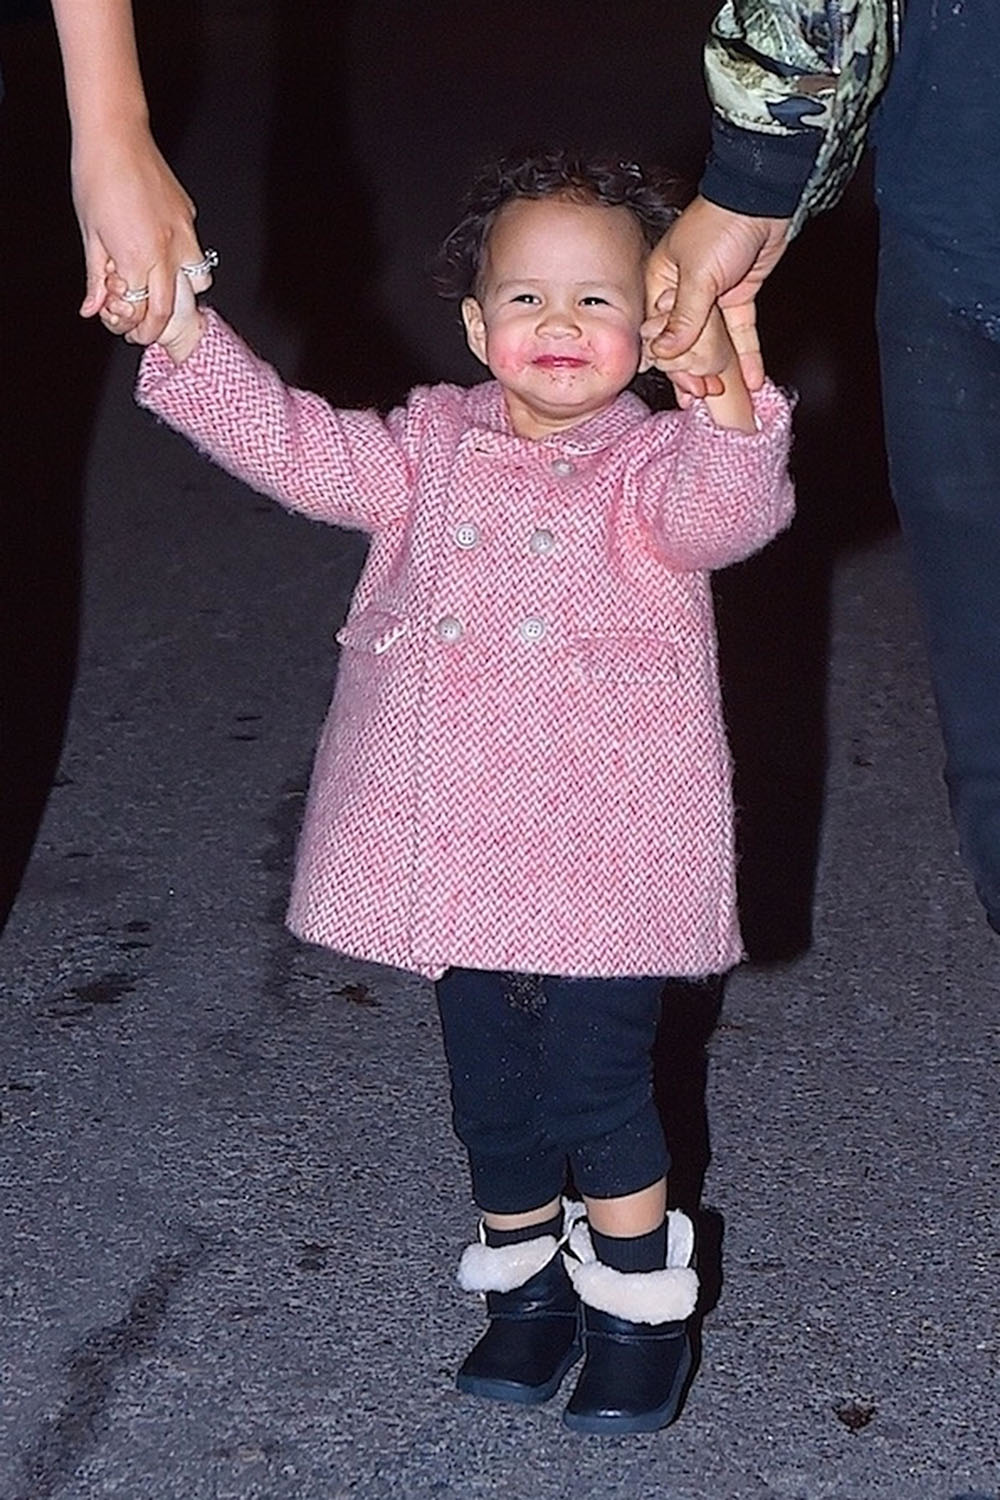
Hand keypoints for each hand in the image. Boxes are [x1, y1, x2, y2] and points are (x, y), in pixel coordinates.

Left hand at [73, 123, 212, 343]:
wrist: (116, 136)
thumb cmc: (97, 177)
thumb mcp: (90, 235)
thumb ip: (96, 278)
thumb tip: (92, 306)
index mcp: (139, 257)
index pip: (142, 311)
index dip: (131, 324)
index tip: (124, 326)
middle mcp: (167, 250)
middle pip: (170, 307)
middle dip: (155, 326)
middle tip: (143, 330)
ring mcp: (183, 234)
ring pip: (196, 284)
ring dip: (179, 293)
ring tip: (159, 288)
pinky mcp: (188, 218)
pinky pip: (193, 252)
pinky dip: (181, 263)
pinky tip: (160, 252)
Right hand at [645, 196, 790, 394]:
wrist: (761, 199)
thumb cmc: (719, 225)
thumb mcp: (696, 275)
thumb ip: (683, 318)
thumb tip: (664, 351)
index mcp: (660, 283)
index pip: (659, 333)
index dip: (671, 362)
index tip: (683, 385)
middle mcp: (682, 292)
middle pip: (685, 341)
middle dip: (694, 372)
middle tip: (703, 396)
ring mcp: (712, 296)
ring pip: (713, 341)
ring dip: (720, 370)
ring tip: (723, 398)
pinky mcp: (738, 296)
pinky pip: (740, 332)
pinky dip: (747, 355)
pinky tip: (751, 379)